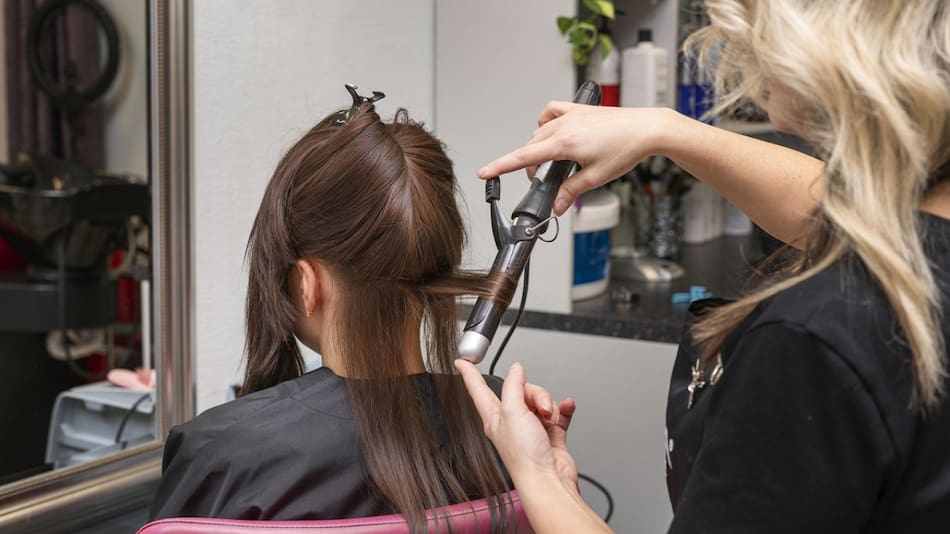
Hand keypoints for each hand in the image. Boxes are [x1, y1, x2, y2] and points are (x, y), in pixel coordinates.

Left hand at [455, 360, 577, 489]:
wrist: (548, 480)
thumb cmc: (524, 457)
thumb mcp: (512, 412)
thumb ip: (513, 386)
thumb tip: (515, 370)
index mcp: (494, 417)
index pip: (478, 390)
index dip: (470, 374)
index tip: (461, 362)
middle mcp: (511, 422)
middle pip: (522, 391)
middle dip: (536, 394)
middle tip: (539, 408)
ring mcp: (531, 428)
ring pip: (542, 401)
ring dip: (550, 406)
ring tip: (548, 421)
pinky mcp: (550, 435)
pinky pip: (558, 413)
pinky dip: (563, 410)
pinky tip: (566, 408)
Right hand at [477, 103, 675, 214]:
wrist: (647, 128)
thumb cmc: (626, 149)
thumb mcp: (596, 177)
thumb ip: (570, 191)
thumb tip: (555, 205)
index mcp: (564, 144)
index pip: (523, 157)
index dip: (499, 166)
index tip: (483, 172)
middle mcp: (563, 126)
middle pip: (531, 148)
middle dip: (533, 167)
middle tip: (548, 182)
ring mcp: (569, 115)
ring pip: (539, 133)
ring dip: (540, 148)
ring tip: (558, 162)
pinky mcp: (578, 109)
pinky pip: (551, 113)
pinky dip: (547, 123)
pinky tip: (555, 133)